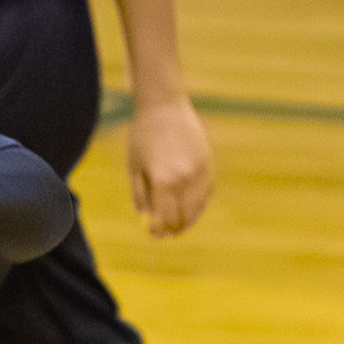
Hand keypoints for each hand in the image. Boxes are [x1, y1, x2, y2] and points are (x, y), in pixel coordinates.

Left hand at [128, 95, 212, 236]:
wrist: (164, 108)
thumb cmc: (142, 136)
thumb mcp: (134, 166)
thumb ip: (141, 193)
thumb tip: (146, 215)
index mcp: (164, 181)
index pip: (166, 217)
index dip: (160, 230)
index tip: (153, 234)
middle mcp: (185, 179)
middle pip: (184, 215)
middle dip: (174, 228)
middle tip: (165, 235)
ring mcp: (200, 171)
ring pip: (199, 206)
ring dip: (189, 220)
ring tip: (180, 227)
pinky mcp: (209, 163)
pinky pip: (207, 192)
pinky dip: (200, 204)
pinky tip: (192, 209)